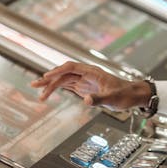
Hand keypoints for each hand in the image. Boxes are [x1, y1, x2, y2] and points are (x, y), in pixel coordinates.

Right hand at [31, 61, 149, 110]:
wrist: (133, 95)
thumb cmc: (125, 95)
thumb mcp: (113, 99)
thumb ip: (99, 99)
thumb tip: (85, 100)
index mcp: (93, 72)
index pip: (71, 67)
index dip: (57, 71)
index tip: (46, 77)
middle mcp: (87, 74)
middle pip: (64, 73)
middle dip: (49, 78)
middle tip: (34, 85)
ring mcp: (86, 80)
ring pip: (64, 79)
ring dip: (51, 85)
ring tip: (38, 93)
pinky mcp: (85, 87)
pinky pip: (69, 85)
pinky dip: (58, 88)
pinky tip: (49, 92)